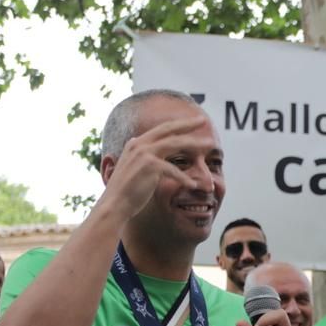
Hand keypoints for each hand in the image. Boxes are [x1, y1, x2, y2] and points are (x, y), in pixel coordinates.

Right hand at [97, 112, 216, 221]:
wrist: (114, 204)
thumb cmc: (124, 190)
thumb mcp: (129, 164)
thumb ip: (136, 152)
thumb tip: (135, 139)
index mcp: (136, 143)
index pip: (161, 129)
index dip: (177, 123)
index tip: (191, 120)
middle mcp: (139, 144)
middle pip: (169, 129)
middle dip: (188, 124)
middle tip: (203, 120)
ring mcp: (144, 154)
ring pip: (175, 144)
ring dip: (194, 144)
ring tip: (210, 145)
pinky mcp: (150, 167)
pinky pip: (173, 170)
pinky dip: (184, 178)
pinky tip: (193, 185)